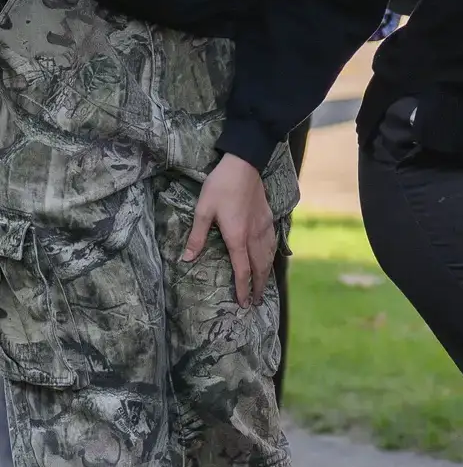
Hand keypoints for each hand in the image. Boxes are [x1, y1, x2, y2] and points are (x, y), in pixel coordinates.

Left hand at [182, 154, 277, 306]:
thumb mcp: (203, 210)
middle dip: (258, 285)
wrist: (245, 162)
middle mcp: (254, 235)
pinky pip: (272, 242)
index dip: (242, 288)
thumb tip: (186, 260)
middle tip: (257, 301)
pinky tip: (270, 256)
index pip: (242, 269)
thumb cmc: (221, 186)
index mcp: (237, 236)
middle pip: (260, 266)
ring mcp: (264, 225)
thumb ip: (197, 236)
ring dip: (267, 272)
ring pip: (269, 254)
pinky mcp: (268, 216)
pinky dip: (272, 255)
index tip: (243, 303)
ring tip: (264, 285)